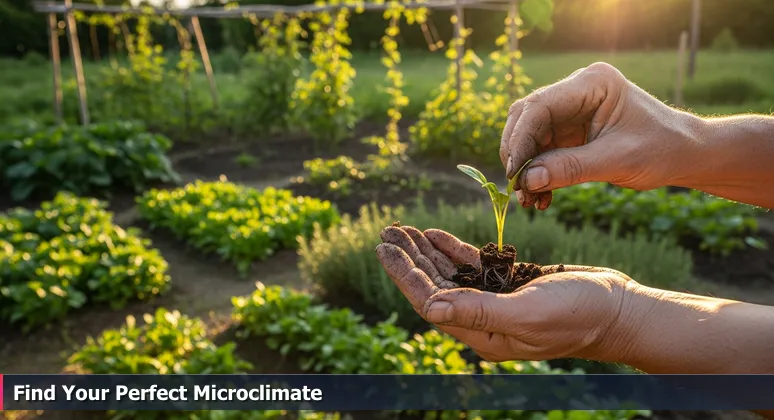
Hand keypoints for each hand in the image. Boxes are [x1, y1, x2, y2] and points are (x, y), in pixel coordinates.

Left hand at [375, 225, 637, 362]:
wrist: (617, 308)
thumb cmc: (578, 315)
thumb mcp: (528, 312)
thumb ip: (479, 310)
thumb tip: (432, 308)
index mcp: (482, 333)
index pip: (431, 302)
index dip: (405, 276)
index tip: (384, 249)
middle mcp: (483, 319)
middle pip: (434, 286)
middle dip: (409, 259)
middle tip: (386, 231)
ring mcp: (495, 300)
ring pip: (449, 274)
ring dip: (425, 251)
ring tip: (401, 229)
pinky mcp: (509, 283)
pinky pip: (471, 265)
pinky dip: (451, 248)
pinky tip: (433, 234)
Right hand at [500, 62, 702, 209]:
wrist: (684, 154)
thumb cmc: (660, 148)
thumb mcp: (616, 160)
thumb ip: (570, 168)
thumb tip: (527, 180)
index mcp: (592, 83)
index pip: (539, 106)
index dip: (521, 139)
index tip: (514, 172)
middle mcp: (575, 92)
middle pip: (527, 118)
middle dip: (519, 154)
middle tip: (518, 188)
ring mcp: (570, 111)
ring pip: (530, 137)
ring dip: (526, 169)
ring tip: (529, 199)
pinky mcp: (569, 132)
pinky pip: (541, 151)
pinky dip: (538, 174)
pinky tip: (541, 196)